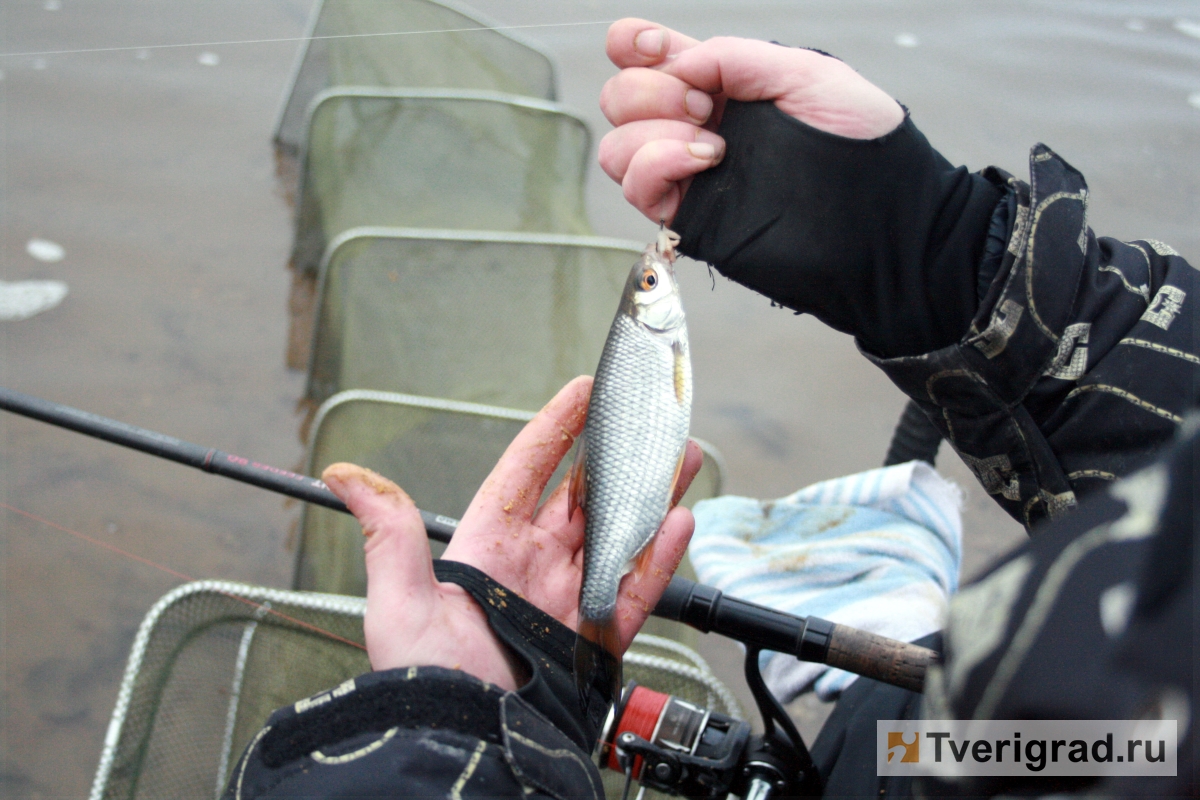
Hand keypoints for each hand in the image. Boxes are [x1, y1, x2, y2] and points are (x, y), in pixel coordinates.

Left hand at [322, 376, 702, 690]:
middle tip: (647, 421)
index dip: (557, 429)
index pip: (528, 471)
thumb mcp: (397, 599)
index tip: (583, 391)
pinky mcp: (595, 638)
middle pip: (583, 496)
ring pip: (618, 534)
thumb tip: (342, 474)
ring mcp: (568, 599)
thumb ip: (387, 531)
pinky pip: (634, 590)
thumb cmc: (423, 677)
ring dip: (650, 497)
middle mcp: (532, 567)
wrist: (462, 743)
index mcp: (489, 547)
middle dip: (617, 456)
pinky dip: (658, 558)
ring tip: (679, 460)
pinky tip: (677, 523)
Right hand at [598, 19, 904, 221]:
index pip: (646, 55)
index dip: (634, 43)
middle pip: (620, 98)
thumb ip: (734, 58)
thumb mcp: (804, 74)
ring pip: (617, 148)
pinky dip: (656, 165)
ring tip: (711, 142)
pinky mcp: (689, 216)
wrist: (878, 220)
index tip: (656, 46)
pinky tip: (705, 161)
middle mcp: (695, 127)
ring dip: (651, 134)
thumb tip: (675, 67)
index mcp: (720, 84)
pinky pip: (636, 188)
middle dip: (650, 91)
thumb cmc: (860, 145)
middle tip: (705, 105)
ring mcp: (687, 174)